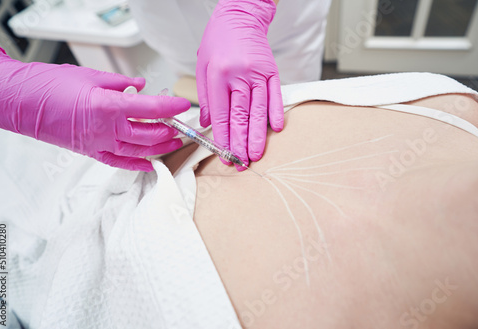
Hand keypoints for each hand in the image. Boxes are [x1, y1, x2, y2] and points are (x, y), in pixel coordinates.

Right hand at [0, 42, 190, 171]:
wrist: (21, 103)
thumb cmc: (50, 86)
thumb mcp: (90, 76)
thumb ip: (121, 82)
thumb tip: (141, 85)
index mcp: (109, 106)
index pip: (152, 108)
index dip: (172, 106)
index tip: (184, 104)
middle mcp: (107, 129)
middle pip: (150, 133)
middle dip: (170, 128)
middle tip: (181, 123)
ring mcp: (100, 144)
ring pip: (139, 150)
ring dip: (160, 147)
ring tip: (174, 141)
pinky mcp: (91, 152)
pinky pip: (119, 162)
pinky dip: (137, 164)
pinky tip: (150, 164)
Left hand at [196, 0, 283, 169]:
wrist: (239, 17)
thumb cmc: (217, 42)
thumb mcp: (202, 67)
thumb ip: (205, 98)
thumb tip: (207, 124)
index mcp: (217, 77)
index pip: (221, 116)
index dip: (223, 139)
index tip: (225, 155)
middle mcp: (238, 76)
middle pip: (240, 117)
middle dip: (240, 144)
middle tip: (241, 163)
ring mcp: (257, 74)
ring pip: (258, 111)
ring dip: (258, 136)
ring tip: (256, 155)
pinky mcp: (271, 71)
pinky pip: (275, 96)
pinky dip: (275, 113)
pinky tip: (275, 129)